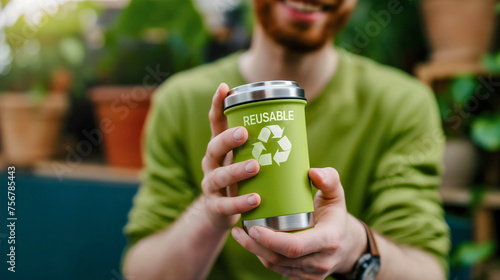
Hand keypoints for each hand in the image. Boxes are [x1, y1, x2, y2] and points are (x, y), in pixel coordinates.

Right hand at [201, 83, 260, 229]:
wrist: (225, 215)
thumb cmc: (244, 179)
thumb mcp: (248, 158)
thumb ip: (265, 144)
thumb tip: (294, 121)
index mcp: (220, 147)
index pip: (216, 122)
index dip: (217, 104)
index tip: (224, 87)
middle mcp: (211, 163)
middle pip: (213, 147)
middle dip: (227, 139)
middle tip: (244, 133)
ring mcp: (211, 185)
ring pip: (219, 176)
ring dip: (236, 170)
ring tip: (255, 166)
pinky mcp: (216, 207)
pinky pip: (225, 205)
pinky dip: (240, 203)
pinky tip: (255, 199)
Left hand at [231, 167, 366, 279]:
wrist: (347, 245)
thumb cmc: (335, 214)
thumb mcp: (336, 194)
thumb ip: (329, 179)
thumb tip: (312, 172)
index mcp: (328, 240)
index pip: (295, 246)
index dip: (271, 240)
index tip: (253, 227)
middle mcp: (321, 261)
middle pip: (280, 258)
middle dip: (255, 246)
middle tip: (239, 229)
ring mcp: (312, 274)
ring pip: (276, 266)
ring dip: (254, 252)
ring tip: (240, 234)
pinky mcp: (303, 279)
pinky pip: (278, 270)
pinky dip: (262, 257)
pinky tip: (251, 243)